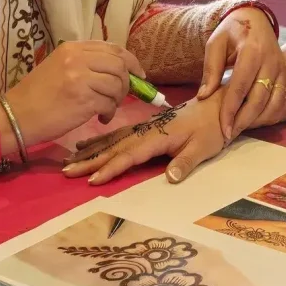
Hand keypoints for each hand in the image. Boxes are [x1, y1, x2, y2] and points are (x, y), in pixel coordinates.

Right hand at [4, 41, 143, 147]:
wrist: (15, 116)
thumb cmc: (36, 95)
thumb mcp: (59, 67)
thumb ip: (86, 63)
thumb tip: (119, 70)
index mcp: (72, 48)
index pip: (112, 48)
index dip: (130, 61)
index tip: (138, 74)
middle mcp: (77, 58)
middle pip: (119, 64)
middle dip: (128, 81)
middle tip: (123, 95)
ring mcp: (81, 78)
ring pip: (117, 84)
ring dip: (118, 99)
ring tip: (106, 109)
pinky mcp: (83, 100)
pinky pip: (110, 103)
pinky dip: (110, 112)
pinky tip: (101, 118)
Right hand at [61, 91, 226, 184]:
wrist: (219, 105)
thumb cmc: (212, 128)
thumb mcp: (204, 147)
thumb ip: (186, 162)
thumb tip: (169, 178)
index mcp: (158, 135)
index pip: (129, 155)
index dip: (110, 168)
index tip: (91, 180)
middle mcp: (147, 130)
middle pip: (114, 147)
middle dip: (90, 160)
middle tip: (67, 171)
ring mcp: (145, 127)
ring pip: (113, 139)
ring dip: (91, 150)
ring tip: (70, 159)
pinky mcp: (146, 126)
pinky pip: (119, 135)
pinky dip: (101, 140)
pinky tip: (90, 144)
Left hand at [198, 8, 285, 139]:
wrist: (255, 19)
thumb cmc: (232, 32)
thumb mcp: (215, 42)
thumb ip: (210, 68)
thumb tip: (204, 96)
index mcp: (252, 50)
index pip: (241, 87)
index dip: (230, 110)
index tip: (222, 128)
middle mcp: (272, 61)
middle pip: (260, 99)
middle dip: (244, 120)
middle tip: (229, 134)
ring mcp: (283, 69)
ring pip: (275, 104)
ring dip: (258, 120)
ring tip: (241, 127)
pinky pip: (284, 102)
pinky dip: (272, 116)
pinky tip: (256, 120)